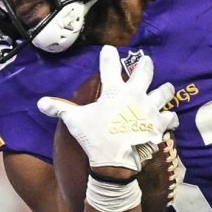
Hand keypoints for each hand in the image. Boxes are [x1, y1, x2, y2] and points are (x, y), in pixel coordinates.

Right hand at [37, 46, 176, 180]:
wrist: (116, 161)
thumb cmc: (95, 138)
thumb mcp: (75, 121)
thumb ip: (60, 108)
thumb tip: (41, 102)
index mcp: (114, 91)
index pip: (110, 66)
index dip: (109, 56)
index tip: (109, 49)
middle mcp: (135, 95)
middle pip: (145, 72)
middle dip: (146, 64)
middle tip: (146, 60)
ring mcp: (150, 109)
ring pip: (164, 92)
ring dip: (165, 90)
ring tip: (167, 87)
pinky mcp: (160, 124)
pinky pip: (171, 117)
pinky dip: (170, 118)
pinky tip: (170, 118)